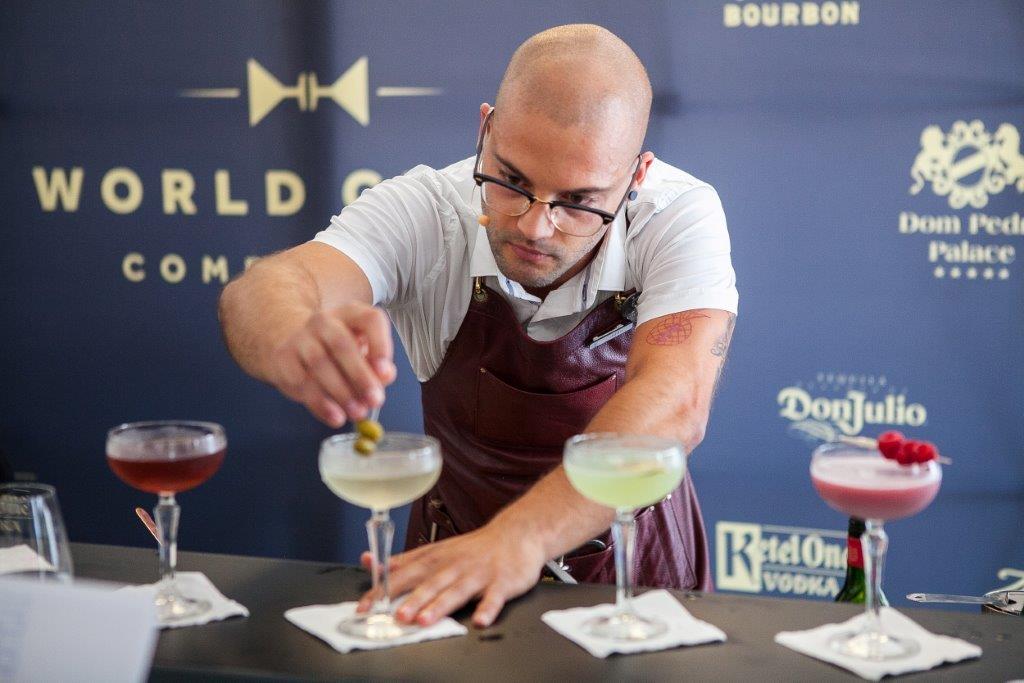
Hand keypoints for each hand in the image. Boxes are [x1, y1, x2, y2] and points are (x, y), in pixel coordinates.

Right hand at [266, 303, 396, 426]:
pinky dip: (320, 403)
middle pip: (342, 344)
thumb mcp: (363, 353)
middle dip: (360, 376)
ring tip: (357, 413)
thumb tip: (385, 376)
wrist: (294, 345)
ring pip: (320, 363)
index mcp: (351, 314)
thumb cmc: (338, 352)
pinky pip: (301, 382)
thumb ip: (378, 365)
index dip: (380, 345)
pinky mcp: (283, 357)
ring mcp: (301, 337)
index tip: (385, 373)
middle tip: (374, 401)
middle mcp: (324, 321)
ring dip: (341, 393)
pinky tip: (335, 416)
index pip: (370, 320)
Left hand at [358, 523, 546, 627]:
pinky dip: (488, 608)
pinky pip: (494, 597)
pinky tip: (480, 620)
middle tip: (396, 615)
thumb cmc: (473, 548)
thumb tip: (368, 562)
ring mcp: (478, 574)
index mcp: (435, 558)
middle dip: (412, 599)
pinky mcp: (502, 582)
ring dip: (440, 605)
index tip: (365, 606)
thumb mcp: (435, 550)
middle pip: (430, 583)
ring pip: (456, 590)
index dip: (384, 590)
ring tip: (425, 620)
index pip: (403, 574)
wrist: (516, 534)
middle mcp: (454, 565)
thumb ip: (403, 561)